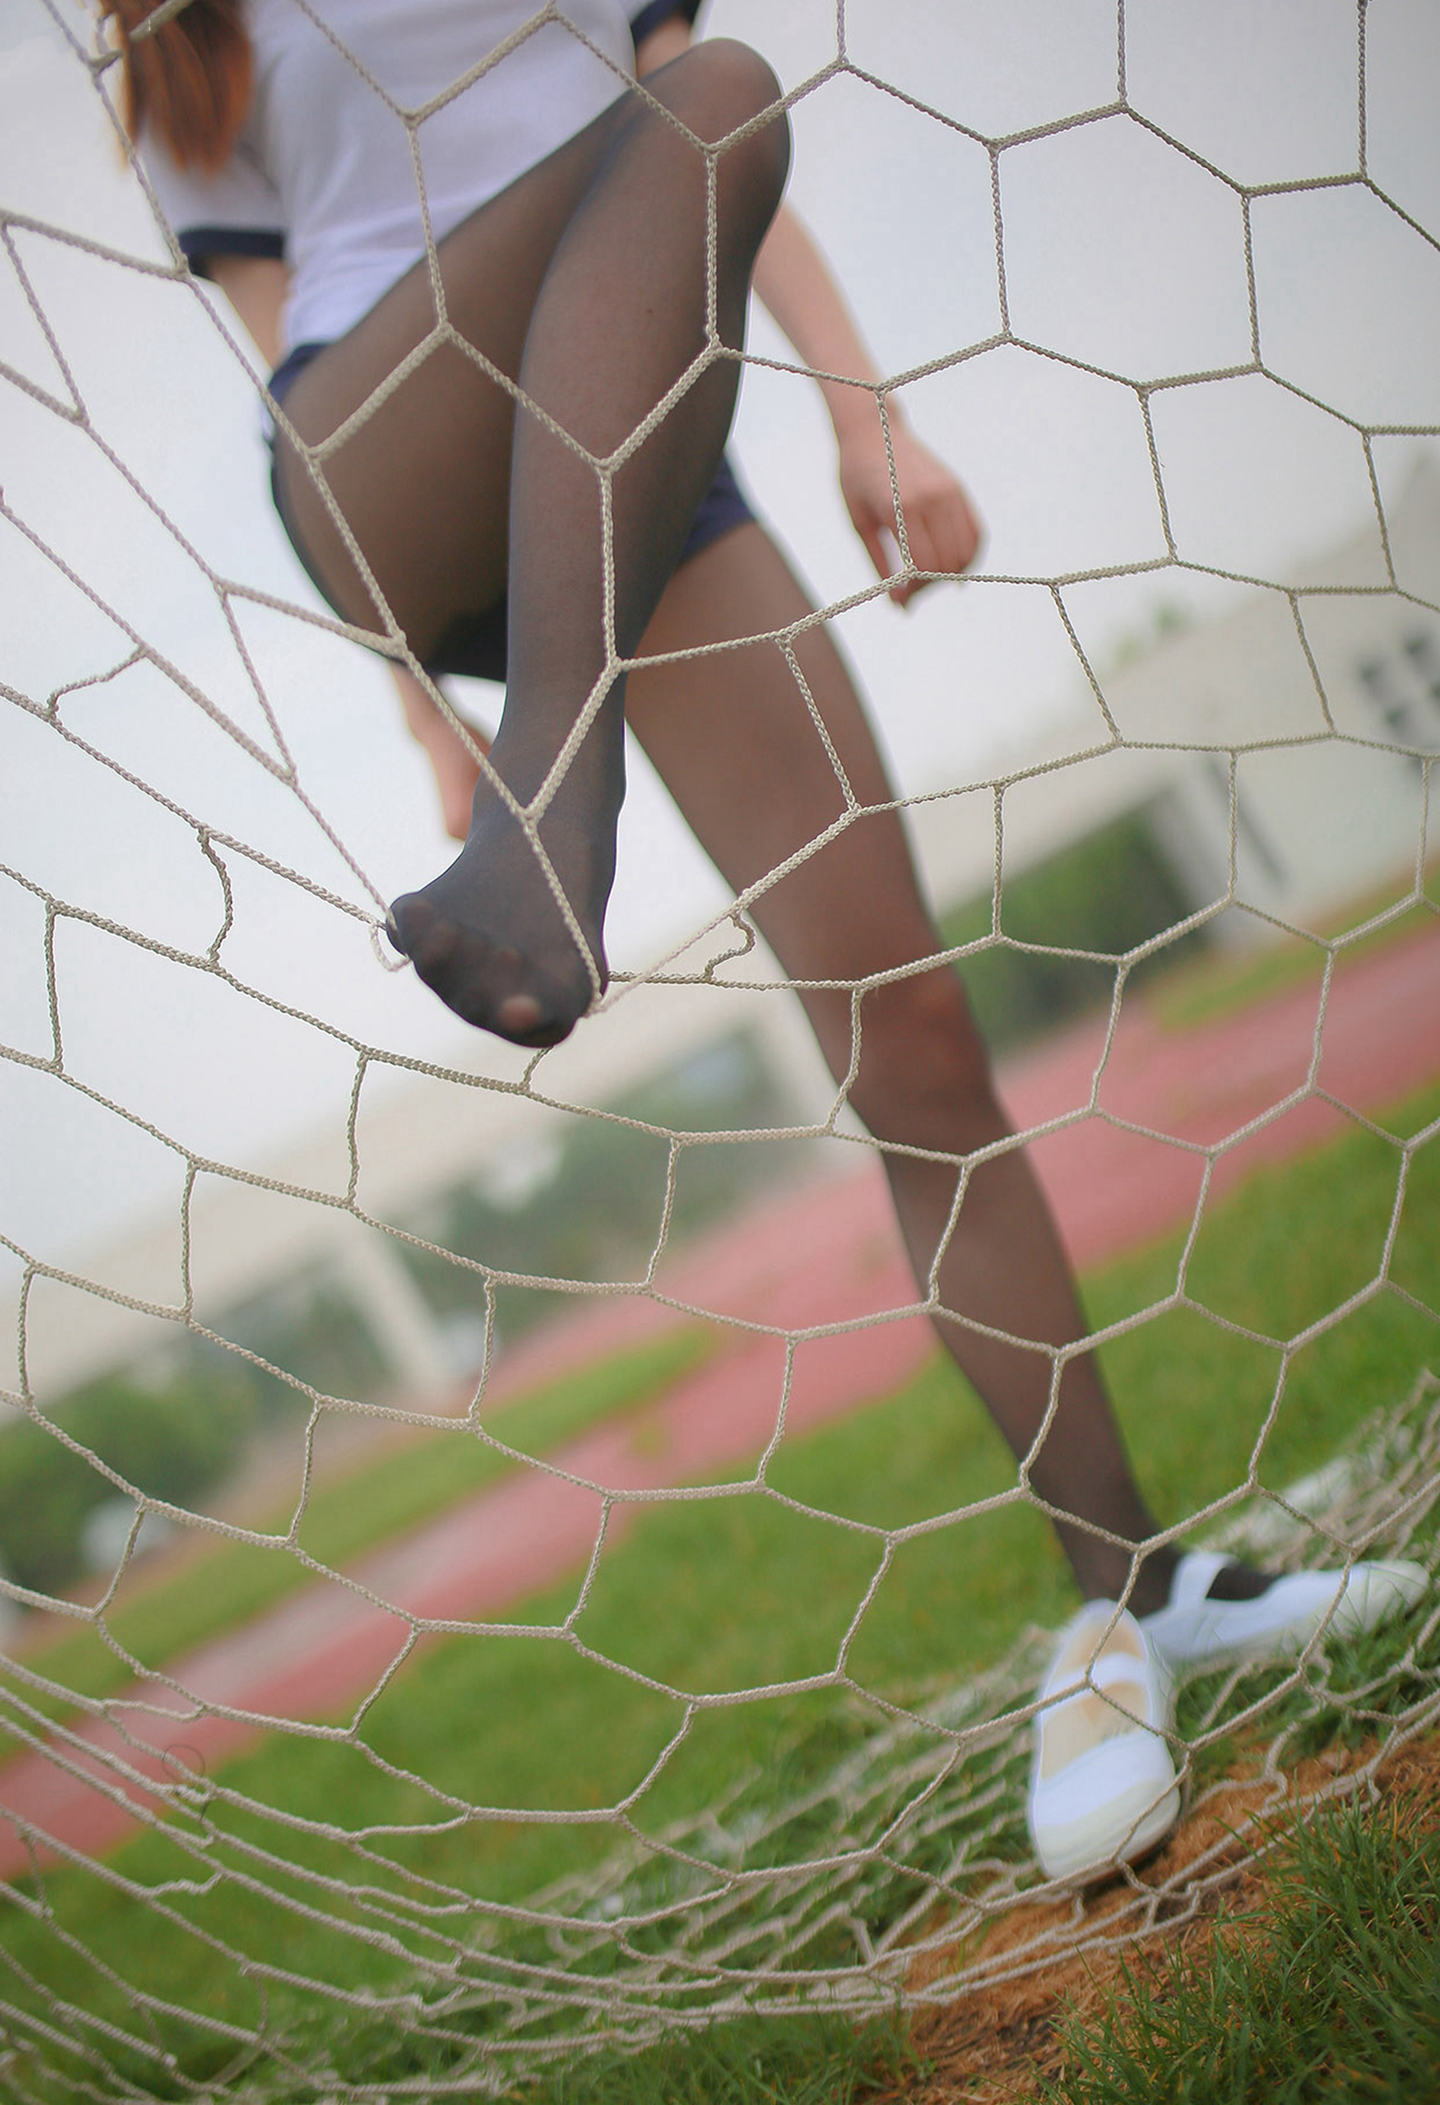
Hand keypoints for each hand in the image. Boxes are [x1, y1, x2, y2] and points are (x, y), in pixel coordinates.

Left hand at [837, 411, 981, 606]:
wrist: (874, 430)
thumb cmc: (857, 478)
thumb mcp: (860, 524)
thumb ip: (881, 564)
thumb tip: (898, 602)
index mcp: (901, 507)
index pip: (921, 566)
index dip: (914, 592)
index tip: (903, 603)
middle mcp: (931, 499)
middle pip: (946, 563)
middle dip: (930, 587)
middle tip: (912, 594)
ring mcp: (949, 492)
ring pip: (966, 552)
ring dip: (951, 575)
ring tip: (928, 580)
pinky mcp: (958, 489)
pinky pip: (975, 533)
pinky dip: (967, 556)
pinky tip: (950, 565)